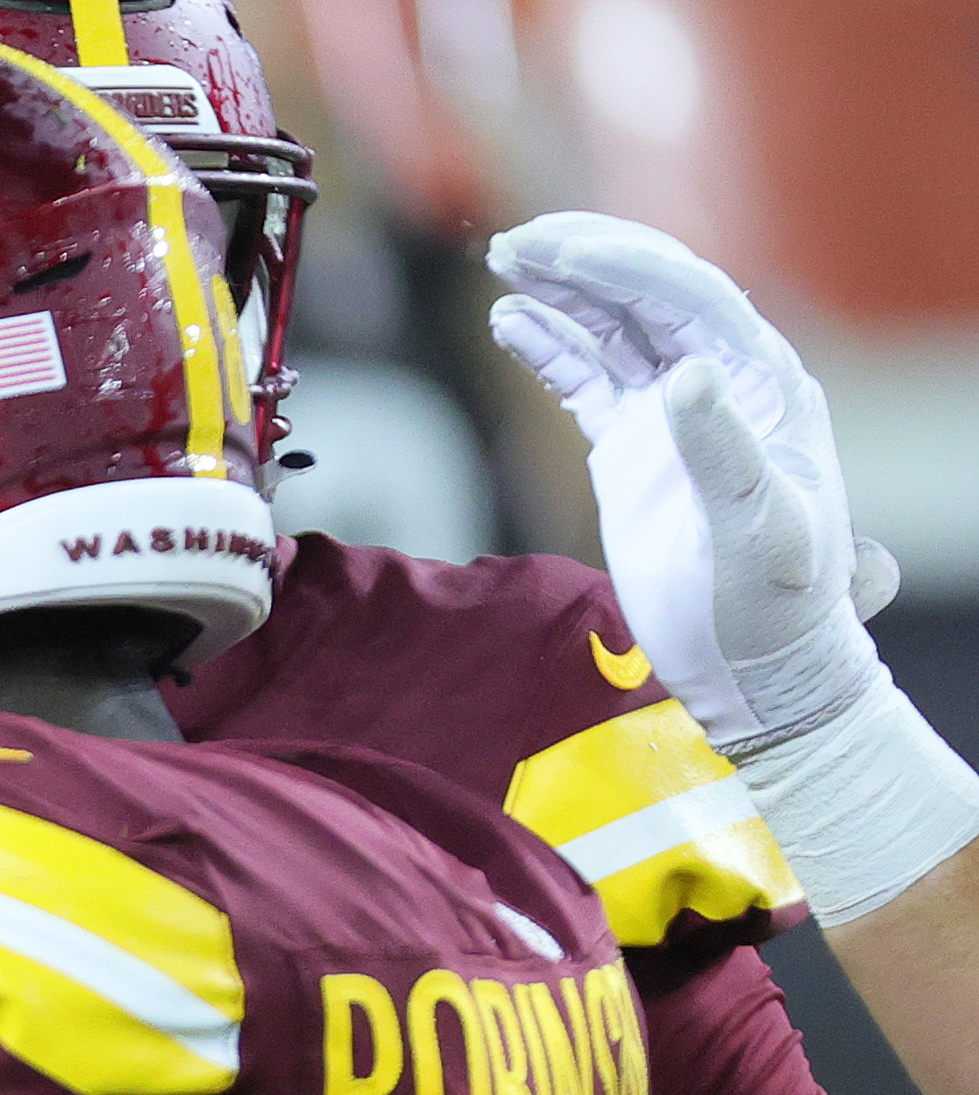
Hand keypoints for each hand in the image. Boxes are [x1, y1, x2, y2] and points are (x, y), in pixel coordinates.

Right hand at [485, 212, 888, 752]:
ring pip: (612, 327)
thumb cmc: (776, 603)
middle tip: (513, 244)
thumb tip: (685, 375)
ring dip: (559, 293)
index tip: (555, 253)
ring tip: (504, 265)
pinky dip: (548, 347)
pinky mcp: (634, 448)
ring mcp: (671, 414)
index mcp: (763, 384)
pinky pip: (586, 378)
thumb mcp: (762, 530)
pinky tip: (510, 323)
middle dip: (582, 259)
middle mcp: (720, 383)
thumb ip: (724, 451)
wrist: (753, 663)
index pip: (689, 297)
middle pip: (646, 294)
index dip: (622, 265)